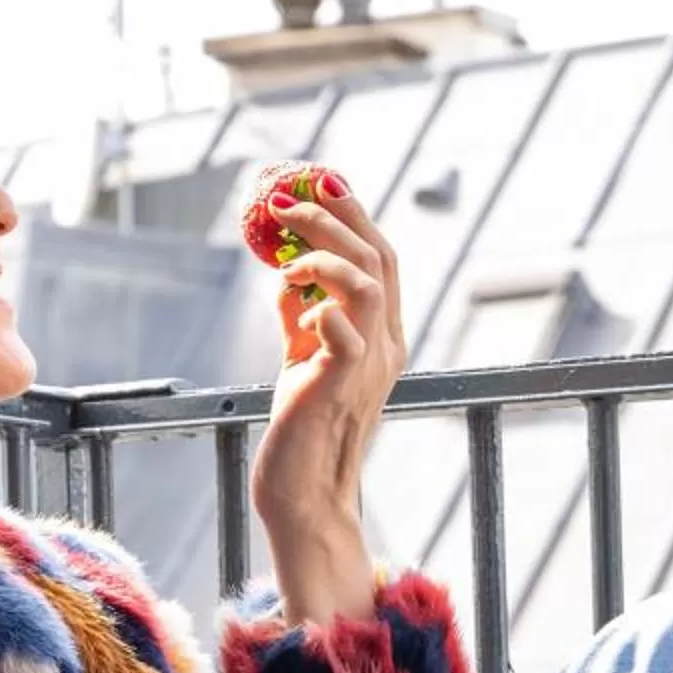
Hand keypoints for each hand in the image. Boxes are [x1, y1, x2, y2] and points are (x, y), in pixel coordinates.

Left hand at [252, 172, 404, 624]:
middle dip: (336, 216)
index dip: (355, 213)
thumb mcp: (304, 358)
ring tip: (285, 252)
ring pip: (367, 282)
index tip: (320, 182)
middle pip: (378, 256)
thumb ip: (302, 315)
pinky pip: (342, 329)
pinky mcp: (340, 385)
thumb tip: (286, 276)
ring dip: (324, 252)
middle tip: (292, 196)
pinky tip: (294, 306)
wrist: (303, 491)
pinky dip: (317, 304)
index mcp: (384, 335)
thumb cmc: (302, 427)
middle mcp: (387, 344)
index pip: (382, 257)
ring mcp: (369, 365)